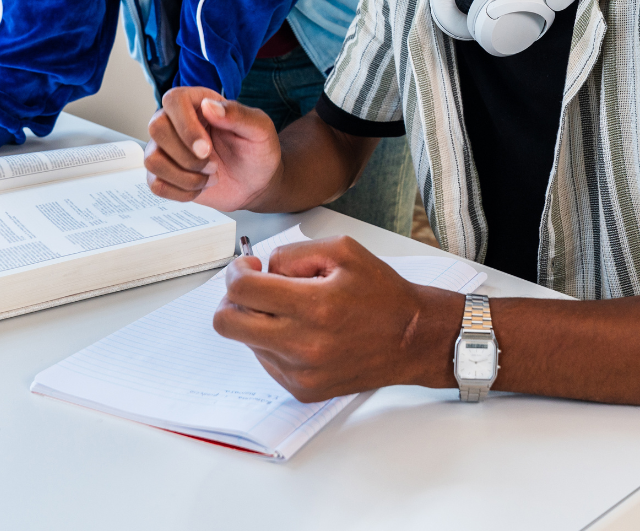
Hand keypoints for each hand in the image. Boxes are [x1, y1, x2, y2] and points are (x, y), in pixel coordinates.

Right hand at [145, 87, 282, 210]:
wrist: (256, 182)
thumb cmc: (257, 151)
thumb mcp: (259, 129)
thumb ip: (238, 114)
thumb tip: (208, 105)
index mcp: (199, 103)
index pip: (174, 100)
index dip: (185, 126)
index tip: (206, 148)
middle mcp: (177, 122)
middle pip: (156, 128)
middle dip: (186, 155)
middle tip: (213, 164)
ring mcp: (168, 149)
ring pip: (152, 159)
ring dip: (185, 175)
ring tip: (211, 175)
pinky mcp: (165, 174)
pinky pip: (156, 184)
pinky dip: (182, 191)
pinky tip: (201, 186)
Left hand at [214, 235, 462, 401]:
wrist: (411, 338)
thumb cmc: (381, 293)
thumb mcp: (342, 250)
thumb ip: (293, 253)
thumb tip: (262, 269)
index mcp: (314, 306)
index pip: (243, 291)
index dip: (236, 272)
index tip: (247, 267)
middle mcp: (303, 345)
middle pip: (227, 323)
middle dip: (233, 299)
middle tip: (255, 287)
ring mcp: (300, 373)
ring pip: (246, 341)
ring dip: (259, 320)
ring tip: (295, 309)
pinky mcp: (302, 390)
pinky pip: (266, 361)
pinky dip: (274, 341)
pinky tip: (303, 330)